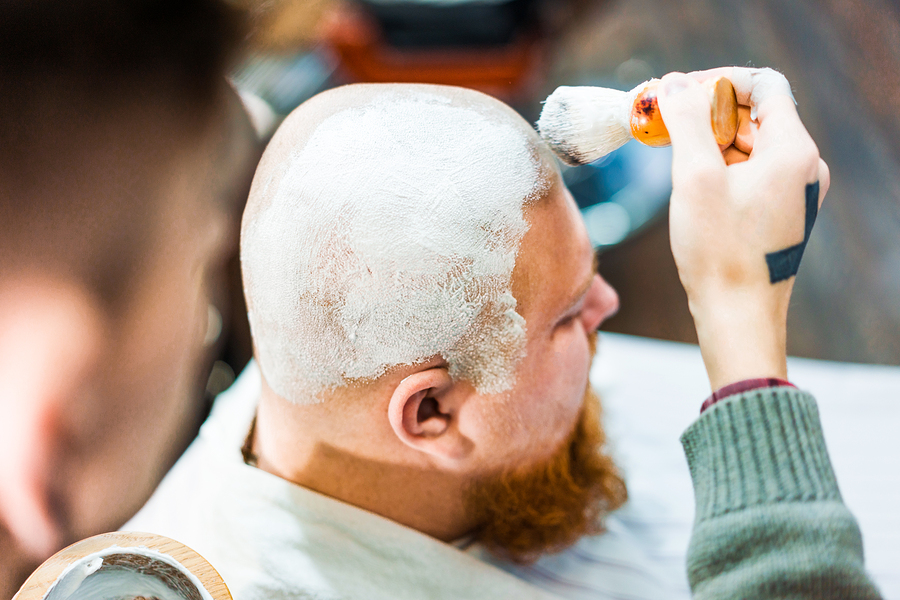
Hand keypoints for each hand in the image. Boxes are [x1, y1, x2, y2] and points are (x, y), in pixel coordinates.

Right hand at [656, 67, 829, 390]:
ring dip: (707, 140)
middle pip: (753, 115)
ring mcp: (793, 191)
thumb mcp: (695, 178)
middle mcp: (803, 166)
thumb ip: (686, 122)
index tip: (679, 95)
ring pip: (748, 145)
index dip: (718, 82)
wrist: (738, 316)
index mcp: (794, 151)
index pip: (764, 86)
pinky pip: (748, 172)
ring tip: (667, 152)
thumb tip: (675, 84)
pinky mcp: (778, 212)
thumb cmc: (720, 251)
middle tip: (662, 121)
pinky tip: (686, 181)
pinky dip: (717, 166)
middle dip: (705, 112)